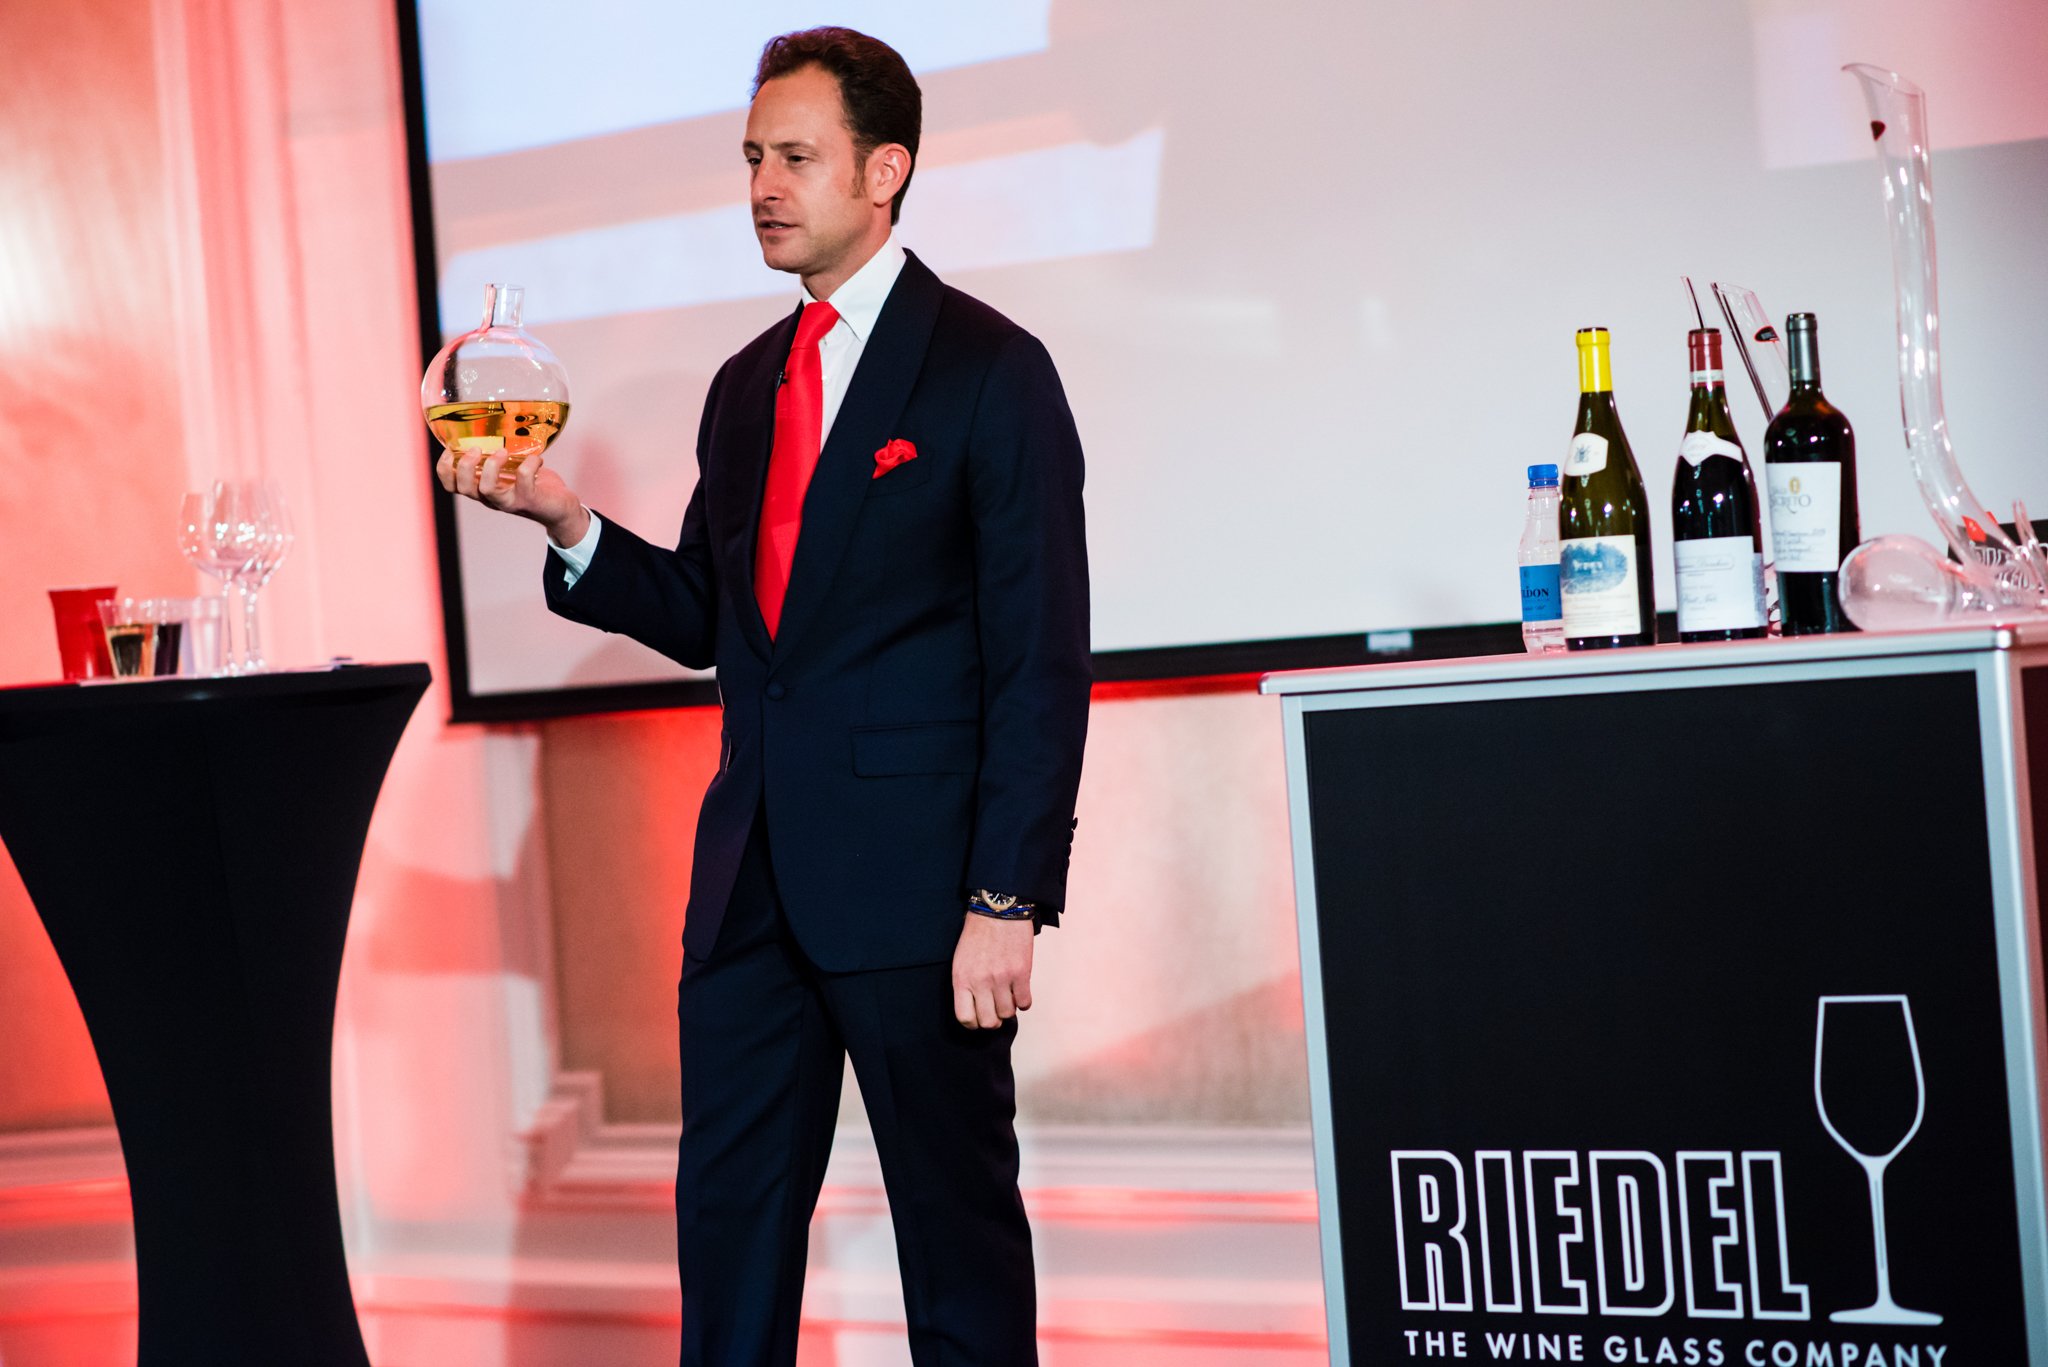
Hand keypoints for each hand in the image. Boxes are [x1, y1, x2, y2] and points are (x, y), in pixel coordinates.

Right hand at [435, 443, 588, 546]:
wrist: (560, 509)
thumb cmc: (534, 485)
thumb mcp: (511, 470)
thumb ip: (498, 456)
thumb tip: (491, 424)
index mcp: (482, 489)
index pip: (451, 485)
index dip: (444, 469)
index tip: (449, 449)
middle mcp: (491, 498)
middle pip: (463, 488)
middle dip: (463, 465)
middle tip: (476, 449)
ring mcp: (510, 501)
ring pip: (486, 489)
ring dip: (491, 466)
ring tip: (503, 451)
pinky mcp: (529, 500)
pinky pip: (523, 480)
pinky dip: (528, 464)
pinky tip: (536, 458)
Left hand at [952, 913, 1033, 1028]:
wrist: (998, 910)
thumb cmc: (977, 934)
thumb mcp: (960, 959)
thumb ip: (965, 984)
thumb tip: (975, 1007)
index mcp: (962, 978)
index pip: (964, 1018)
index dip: (974, 1023)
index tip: (979, 1017)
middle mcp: (981, 982)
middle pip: (988, 1022)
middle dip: (993, 1020)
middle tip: (996, 1010)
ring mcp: (1002, 979)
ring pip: (1008, 1014)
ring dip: (1009, 1008)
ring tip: (1008, 997)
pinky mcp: (1021, 973)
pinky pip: (1024, 1003)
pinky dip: (1024, 1002)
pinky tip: (1020, 992)